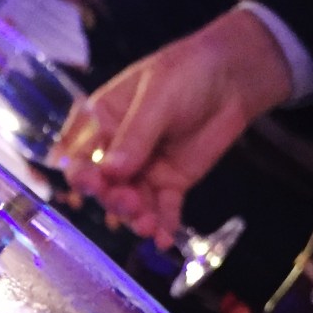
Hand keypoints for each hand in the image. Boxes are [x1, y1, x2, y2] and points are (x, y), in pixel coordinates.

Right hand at [51, 8, 292, 248]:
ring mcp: (143, 170)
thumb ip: (135, 135)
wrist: (233, 78)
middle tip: (130, 203)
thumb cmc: (186, 72)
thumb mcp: (157, 97)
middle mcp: (117, 151)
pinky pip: (162, 209)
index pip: (79, 154)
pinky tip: (163, 239)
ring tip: (148, 226)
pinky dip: (163, 225)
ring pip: (131, 202)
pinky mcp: (170, 184)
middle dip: (114, 199)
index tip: (90, 185)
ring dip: (137, 217)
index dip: (80, 173)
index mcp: (101, 122)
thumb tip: (111, 171)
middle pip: (105, 186)